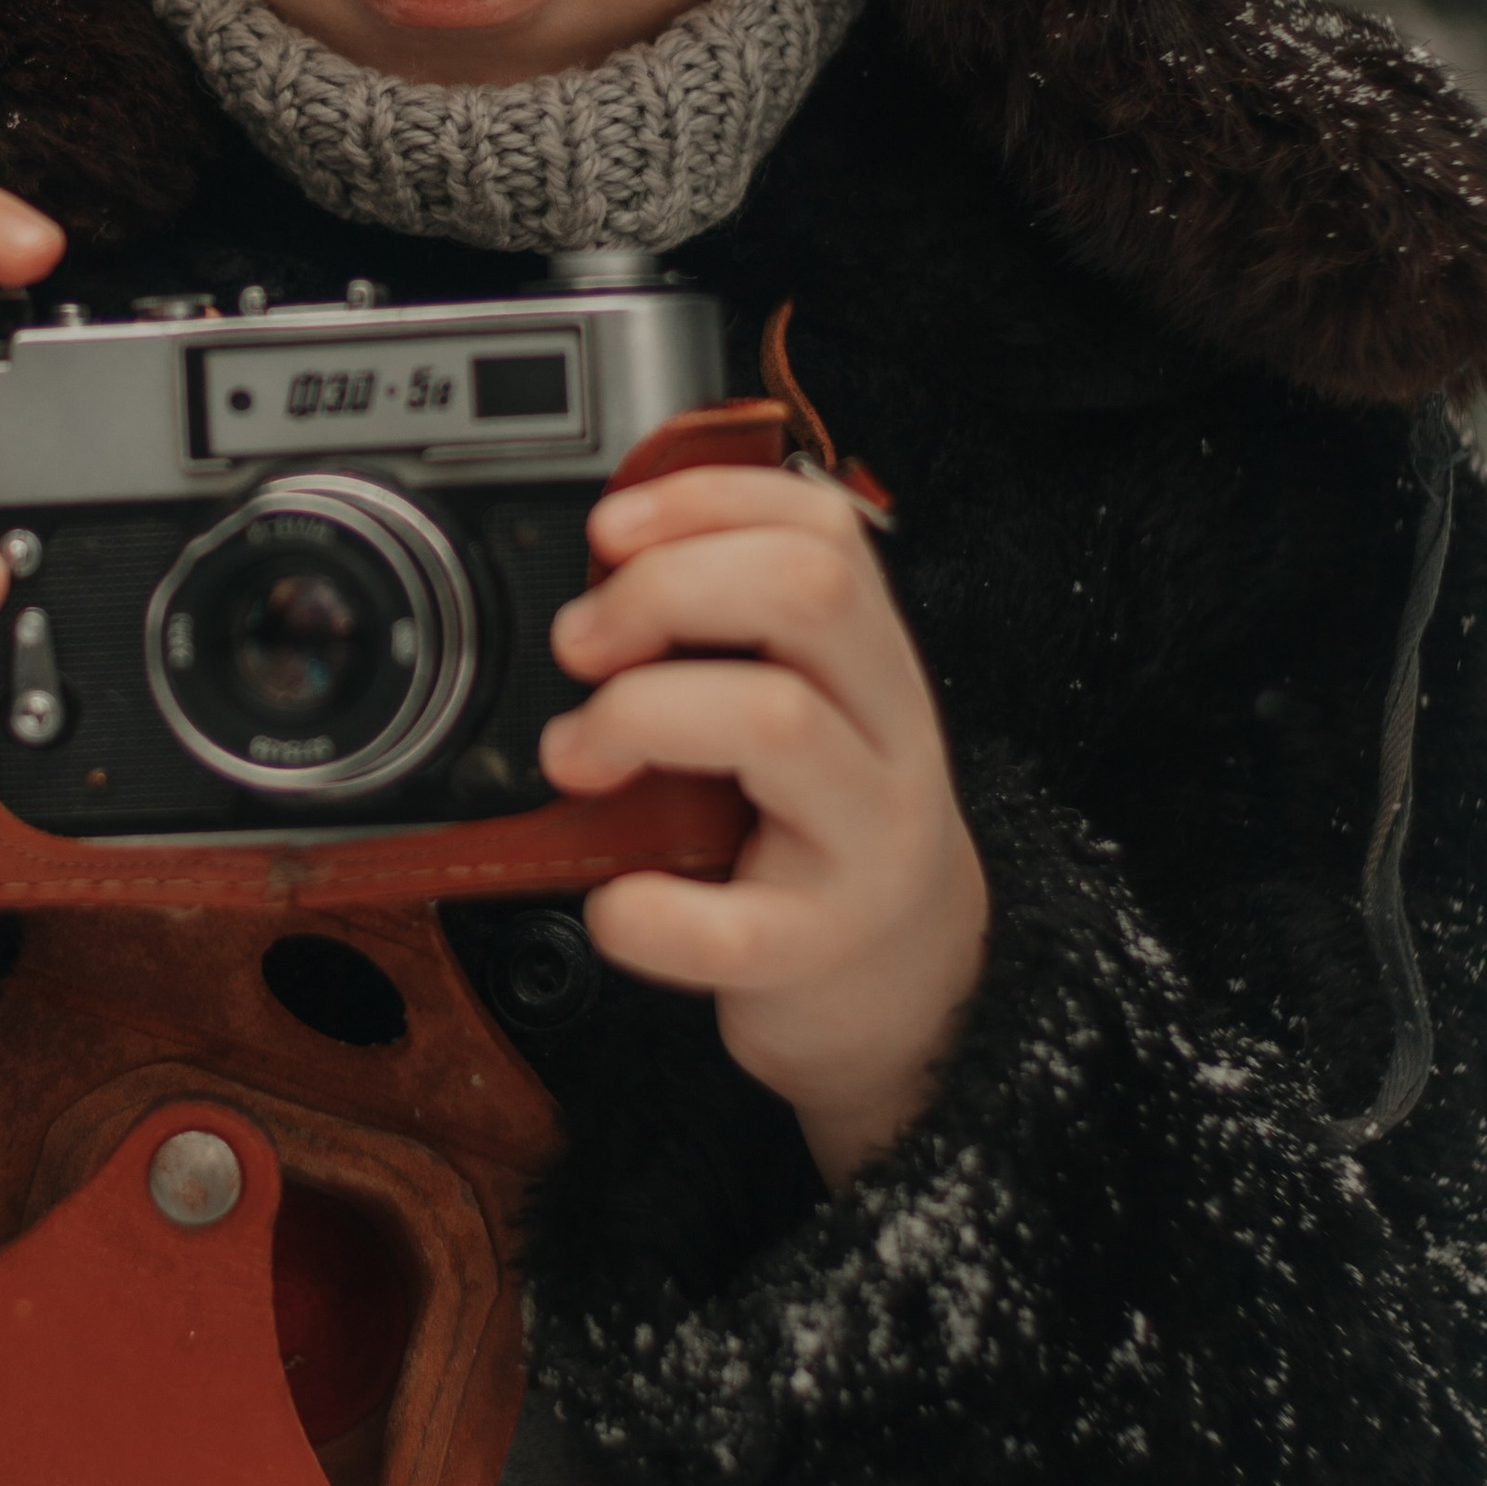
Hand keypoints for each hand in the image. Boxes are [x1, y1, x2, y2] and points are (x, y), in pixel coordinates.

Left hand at [539, 465, 988, 1188]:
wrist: (911, 983)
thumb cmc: (816, 825)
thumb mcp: (801, 702)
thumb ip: (729, 630)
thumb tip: (602, 553)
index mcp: (870, 659)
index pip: (820, 528)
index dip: (706, 502)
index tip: (609, 530)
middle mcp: (889, 732)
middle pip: (807, 592)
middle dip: (664, 590)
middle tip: (581, 643)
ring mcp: (867, 839)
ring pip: (776, 720)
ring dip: (636, 717)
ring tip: (576, 755)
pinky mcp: (822, 947)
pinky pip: (735, 927)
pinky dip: (649, 913)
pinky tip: (613, 906)